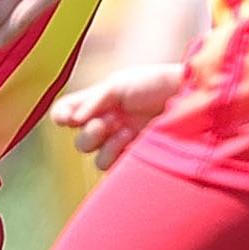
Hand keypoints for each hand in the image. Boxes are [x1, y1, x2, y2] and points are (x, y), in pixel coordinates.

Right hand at [50, 63, 184, 170]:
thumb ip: (93, 100)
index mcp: (98, 102)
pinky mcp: (134, 157)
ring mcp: (120, 143)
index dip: (61, 116)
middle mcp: (107, 123)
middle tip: (105, 122)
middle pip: (80, 140)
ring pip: (94, 156)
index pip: (67, 112)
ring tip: (124, 129)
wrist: (187, 95)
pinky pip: (111, 166)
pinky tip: (131, 138)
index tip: (66, 118)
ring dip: (104, 143)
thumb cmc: (154, 83)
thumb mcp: (119, 84)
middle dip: (89, 133)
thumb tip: (71, 120)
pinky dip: (115, 152)